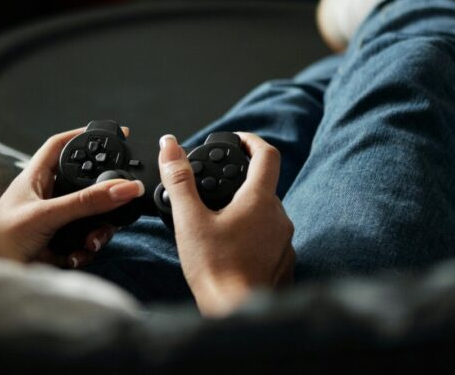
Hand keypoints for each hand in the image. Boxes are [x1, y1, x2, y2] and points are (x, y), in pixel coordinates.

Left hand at [0, 127, 143, 267]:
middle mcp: (47, 197)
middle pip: (85, 185)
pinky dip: (85, 251)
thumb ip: (86, 202)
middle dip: (103, 198)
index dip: (83, 136)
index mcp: (36, 178)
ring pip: (90, 217)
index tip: (110, 133)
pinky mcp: (58, 245)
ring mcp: (53, 222)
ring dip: (97, 231)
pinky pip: (84, 243)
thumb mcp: (47, 215)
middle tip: (118, 202)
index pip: (61, 146)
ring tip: (91, 243)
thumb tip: (123, 187)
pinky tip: (75, 256)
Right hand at [158, 133, 294, 315]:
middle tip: (214, 189)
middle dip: (239, 183)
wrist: (237, 315)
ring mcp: (284, 242)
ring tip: (216, 223)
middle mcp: (279, 217)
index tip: (238, 140)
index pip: (267, 154)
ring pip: (266, 215)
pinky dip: (252, 237)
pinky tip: (230, 250)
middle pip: (263, 186)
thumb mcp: (189, 219)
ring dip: (245, 212)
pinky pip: (269, 240)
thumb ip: (179, 179)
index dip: (251, 141)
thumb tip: (170, 146)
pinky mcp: (284, 264)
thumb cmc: (216, 271)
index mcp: (260, 200)